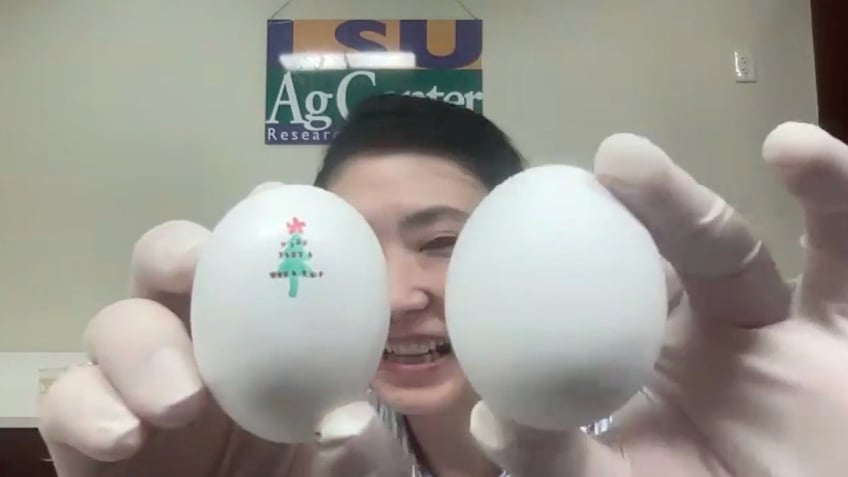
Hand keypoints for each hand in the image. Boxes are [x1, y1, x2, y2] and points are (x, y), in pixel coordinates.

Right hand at [37, 182, 410, 476]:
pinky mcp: (88, 433)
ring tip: (183, 400)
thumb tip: (345, 420)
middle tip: (198, 267)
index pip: (252, 260)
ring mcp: (136, 386)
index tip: (275, 203)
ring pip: (112, 324)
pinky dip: (88, 406)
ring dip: (141, 344)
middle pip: (167, 266)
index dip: (260, 221)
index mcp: (259, 335)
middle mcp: (194, 344)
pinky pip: (67, 400)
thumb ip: (355, 445)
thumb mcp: (348, 468)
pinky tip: (126, 436)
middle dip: (178, 251)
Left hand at [470, 122, 847, 475]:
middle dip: (641, 203)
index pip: (603, 284)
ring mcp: (779, 332)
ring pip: (738, 250)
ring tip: (643, 160)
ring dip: (695, 201)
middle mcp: (709, 333)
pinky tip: (795, 151)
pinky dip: (831, 200)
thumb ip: (554, 458)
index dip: (570, 243)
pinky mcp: (845, 336)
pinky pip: (845, 263)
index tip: (532, 206)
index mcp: (645, 356)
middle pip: (668, 253)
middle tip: (608, 162)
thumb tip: (490, 417)